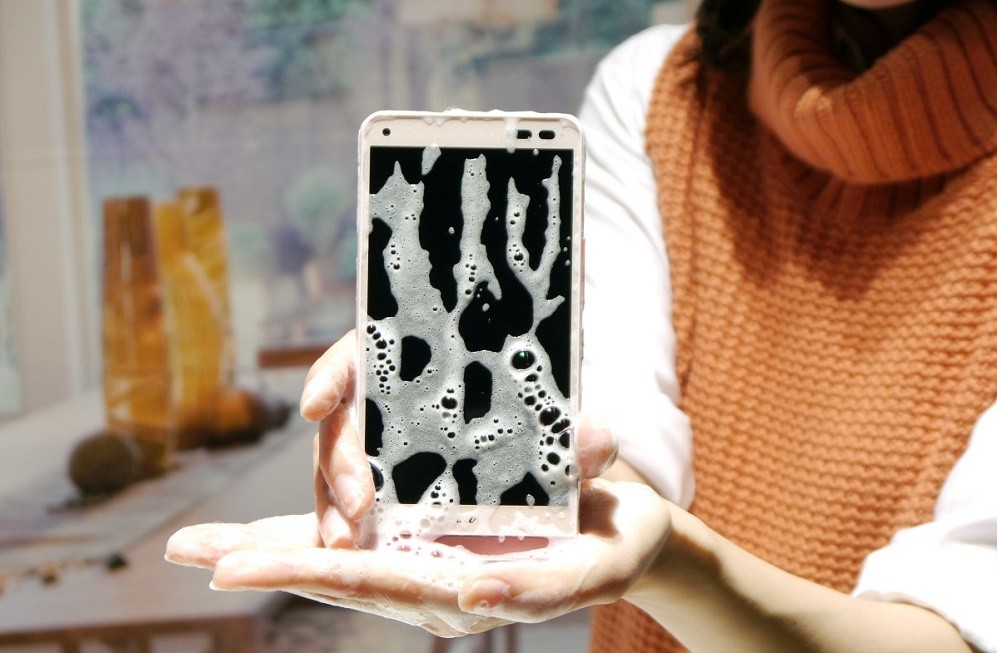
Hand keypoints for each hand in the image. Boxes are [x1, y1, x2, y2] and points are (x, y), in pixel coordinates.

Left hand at [165, 477, 669, 636]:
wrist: (632, 533)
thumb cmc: (618, 542)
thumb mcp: (595, 563)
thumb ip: (540, 585)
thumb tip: (471, 590)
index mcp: (463, 587)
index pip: (371, 580)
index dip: (302, 572)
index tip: (234, 571)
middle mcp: (432, 577)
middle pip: (334, 572)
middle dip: (260, 563)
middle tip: (187, 554)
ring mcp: (426, 558)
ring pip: (336, 556)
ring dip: (266, 549)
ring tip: (196, 547)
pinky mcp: (430, 539)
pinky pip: (359, 538)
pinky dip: (305, 536)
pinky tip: (261, 536)